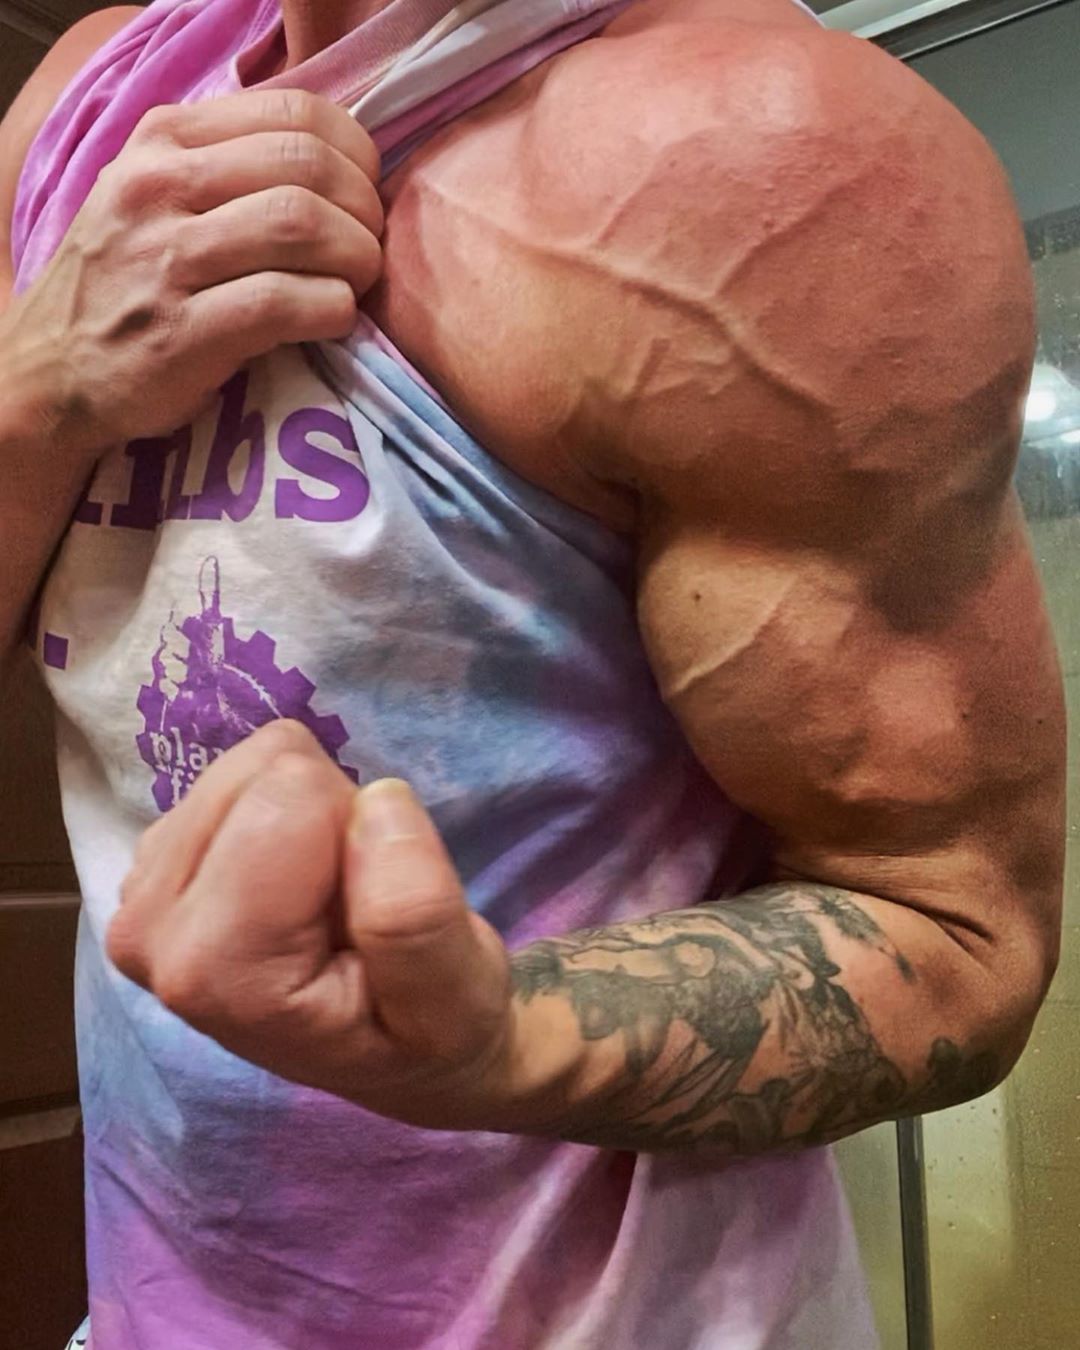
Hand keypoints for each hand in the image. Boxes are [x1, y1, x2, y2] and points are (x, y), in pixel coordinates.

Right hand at [3, 90, 382, 457]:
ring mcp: (166, 260)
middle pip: (307, 169)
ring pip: (302, 227)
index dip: (354, 154)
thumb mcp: (156, 194)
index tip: (363, 193)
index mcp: (164, 140)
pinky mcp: (182, 333)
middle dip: (363, 211)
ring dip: (357, 259)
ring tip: (356, 283)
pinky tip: (333, 319)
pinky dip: (333, 309)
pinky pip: (285, 302)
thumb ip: (230, 166)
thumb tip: (339, 162)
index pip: (293, 114)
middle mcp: (160, 187)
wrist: (54, 371)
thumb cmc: (127, 282)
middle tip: (368, 248)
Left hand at [107, 721, 517, 1129]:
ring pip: (251, 761)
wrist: (398, 1055)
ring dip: (314, 816)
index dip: (361, 832)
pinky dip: (287, 814)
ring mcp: (142, 895)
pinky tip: (299, 885)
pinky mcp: (154, 865)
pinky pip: (239, 773)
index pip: (291, 797)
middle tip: (353, 901)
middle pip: (264, 769)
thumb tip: (378, 802)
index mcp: (215, 968)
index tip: (371, 907)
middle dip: (334, 817)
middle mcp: (149, 933)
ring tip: (331, 899)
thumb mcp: (454, 998)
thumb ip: (415, 915)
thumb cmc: (429, 1030)